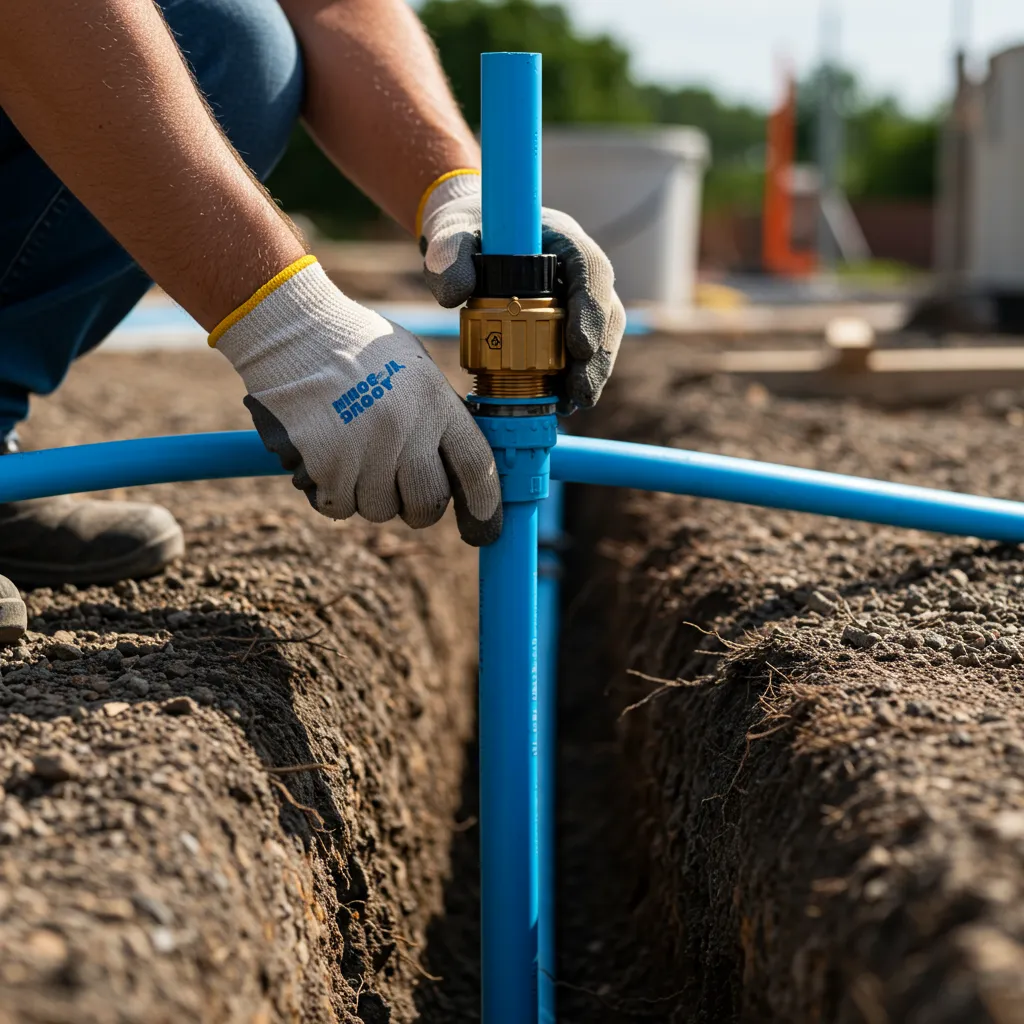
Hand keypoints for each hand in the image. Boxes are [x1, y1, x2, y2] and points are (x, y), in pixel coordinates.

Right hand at [213, 258, 501, 545]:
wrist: (289, 331)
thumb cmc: (354, 346)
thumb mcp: (412, 366)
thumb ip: (438, 412)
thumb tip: (459, 466)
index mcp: (434, 401)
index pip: (476, 466)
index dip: (486, 504)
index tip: (485, 527)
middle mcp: (405, 429)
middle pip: (428, 504)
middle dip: (419, 508)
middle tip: (403, 492)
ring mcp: (364, 450)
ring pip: (380, 510)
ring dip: (368, 495)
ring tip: (353, 454)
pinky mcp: (325, 467)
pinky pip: (338, 507)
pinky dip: (332, 494)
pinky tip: (326, 458)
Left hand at [419, 171, 625, 413]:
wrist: (467, 242)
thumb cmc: (464, 232)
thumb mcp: (450, 233)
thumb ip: (448, 252)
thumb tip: (455, 293)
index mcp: (560, 238)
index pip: (590, 267)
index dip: (591, 306)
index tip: (578, 345)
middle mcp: (578, 269)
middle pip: (606, 310)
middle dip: (598, 355)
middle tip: (580, 391)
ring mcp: (577, 298)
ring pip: (602, 336)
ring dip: (591, 373)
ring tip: (573, 404)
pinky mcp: (567, 323)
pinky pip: (582, 353)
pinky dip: (574, 379)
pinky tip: (563, 403)